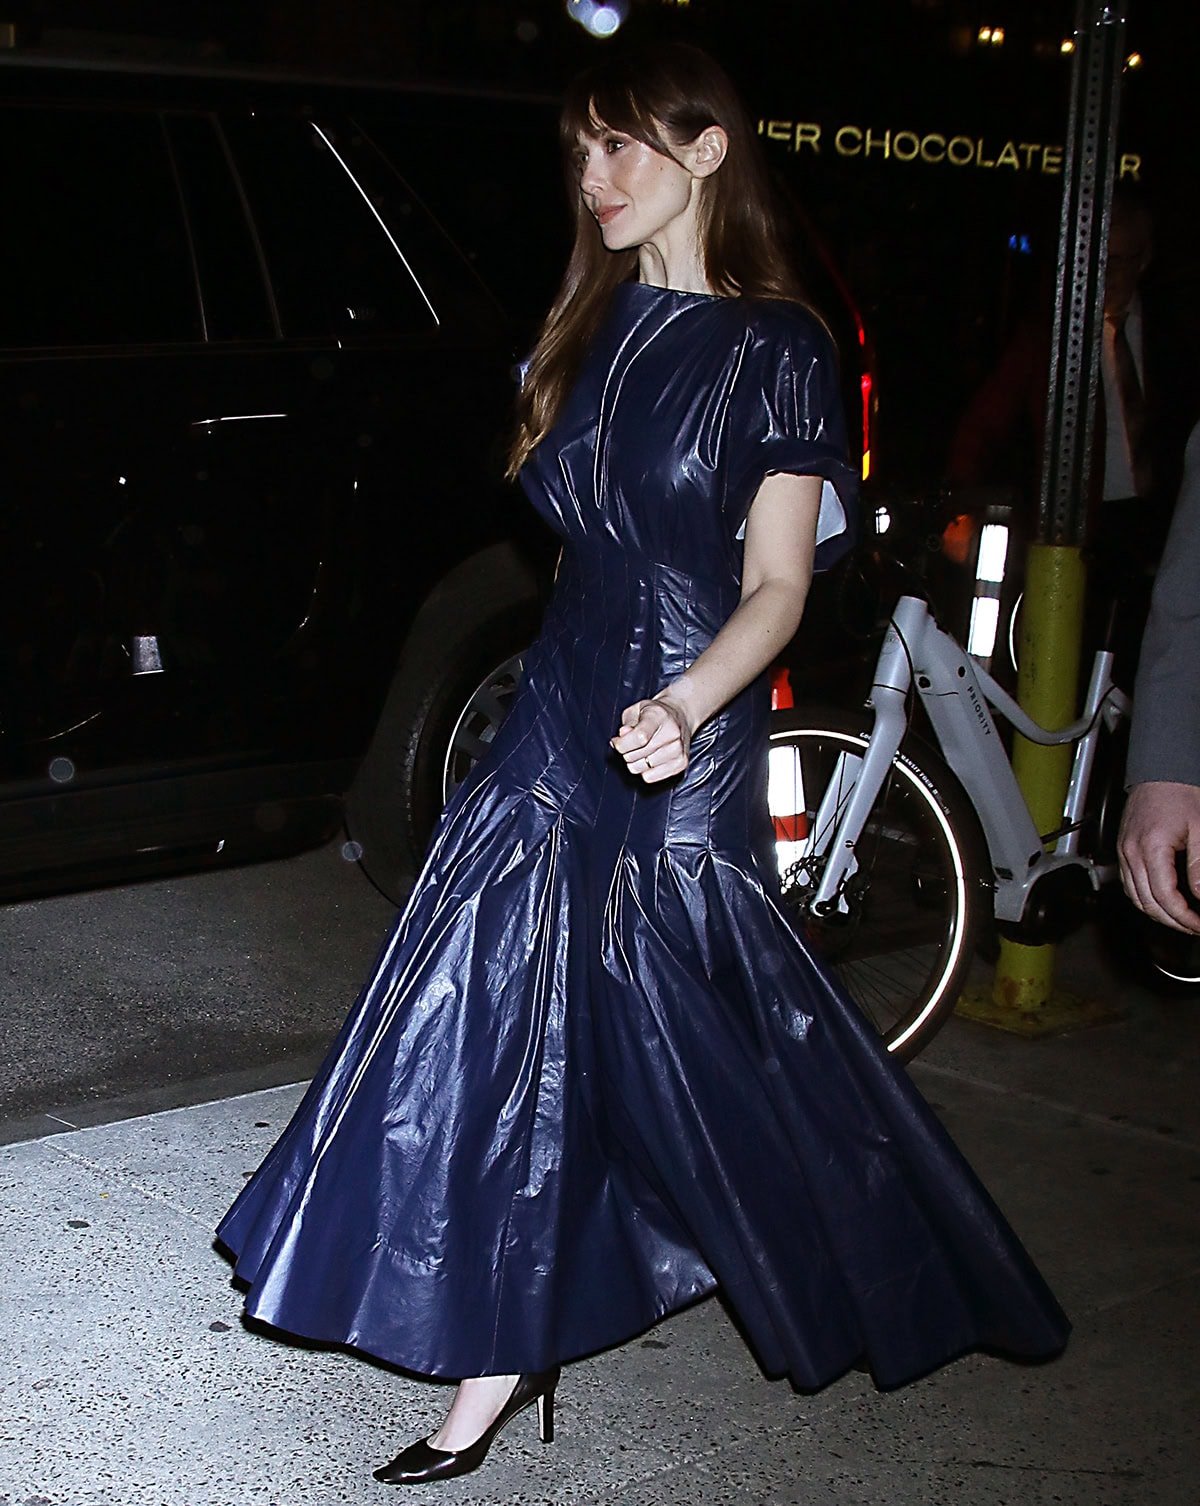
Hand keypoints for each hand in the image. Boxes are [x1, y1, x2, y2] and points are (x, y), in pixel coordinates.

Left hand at [610, 692, 691, 783]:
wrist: (681, 716)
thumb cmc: (654, 714)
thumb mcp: (636, 710)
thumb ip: (627, 723)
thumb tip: (622, 736)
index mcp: (659, 716)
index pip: (639, 737)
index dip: (622, 744)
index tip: (616, 742)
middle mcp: (672, 733)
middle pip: (637, 755)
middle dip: (626, 752)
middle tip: (631, 744)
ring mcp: (679, 750)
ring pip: (641, 769)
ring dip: (635, 762)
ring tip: (642, 750)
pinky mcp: (681, 763)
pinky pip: (650, 777)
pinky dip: (644, 771)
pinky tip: (649, 759)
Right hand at [1118, 780, 1199, 934]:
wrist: (1162, 770)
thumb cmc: (1181, 792)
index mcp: (1150, 848)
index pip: (1164, 897)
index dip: (1184, 918)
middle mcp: (1131, 852)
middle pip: (1146, 903)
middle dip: (1172, 921)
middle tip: (1195, 926)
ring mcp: (1124, 851)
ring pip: (1134, 897)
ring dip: (1157, 913)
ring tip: (1181, 918)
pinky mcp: (1123, 848)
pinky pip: (1129, 884)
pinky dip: (1144, 898)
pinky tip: (1161, 900)